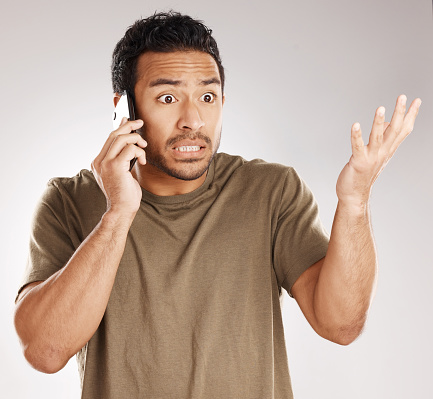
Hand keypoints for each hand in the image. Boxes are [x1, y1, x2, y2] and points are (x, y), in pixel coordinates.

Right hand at [91, 118, 146, 214]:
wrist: (122, 209)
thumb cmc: (124, 194)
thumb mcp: (123, 172)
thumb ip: (123, 157)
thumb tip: (129, 141)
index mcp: (98, 162)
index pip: (109, 138)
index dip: (120, 127)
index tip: (129, 121)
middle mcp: (99, 161)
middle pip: (114, 134)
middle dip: (129, 126)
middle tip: (140, 123)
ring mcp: (105, 163)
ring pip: (121, 138)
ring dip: (136, 139)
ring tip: (144, 147)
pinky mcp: (115, 166)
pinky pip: (130, 149)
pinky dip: (140, 152)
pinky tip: (143, 161)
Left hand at [336, 94, 421, 208]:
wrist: (354, 195)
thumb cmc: (363, 174)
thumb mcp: (376, 154)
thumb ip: (383, 139)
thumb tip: (389, 123)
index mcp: (387, 150)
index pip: (403, 131)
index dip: (410, 115)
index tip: (417, 100)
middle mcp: (382, 153)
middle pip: (394, 131)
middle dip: (399, 113)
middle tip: (402, 96)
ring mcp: (371, 158)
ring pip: (377, 138)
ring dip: (379, 123)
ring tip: (381, 108)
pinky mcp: (358, 162)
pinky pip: (357, 147)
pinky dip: (356, 136)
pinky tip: (355, 124)